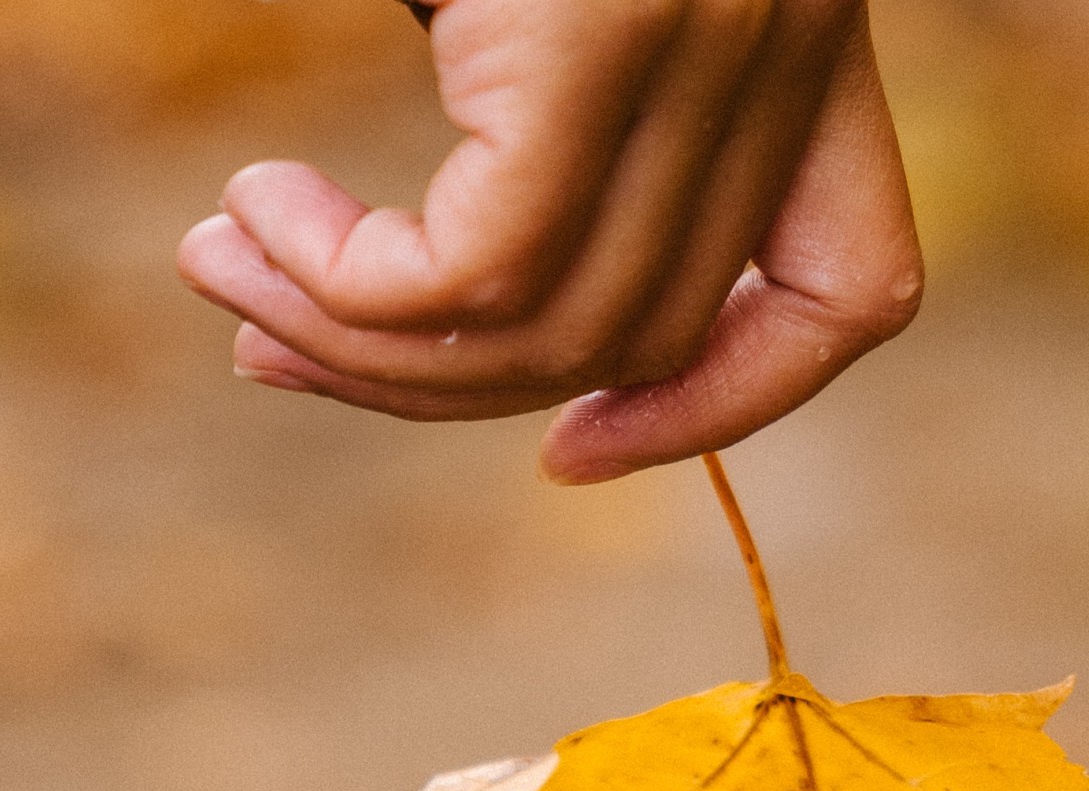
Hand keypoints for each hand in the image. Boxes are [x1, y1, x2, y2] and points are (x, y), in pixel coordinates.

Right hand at [177, 0, 921, 481]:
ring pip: (550, 325)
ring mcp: (703, 43)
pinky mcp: (603, 39)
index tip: (571, 450)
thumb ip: (562, 72)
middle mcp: (780, 42)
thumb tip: (450, 265)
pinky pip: (480, 271)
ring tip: (231, 276)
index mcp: (811, 19)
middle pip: (640, 326)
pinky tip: (260, 217)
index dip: (726, 400)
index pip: (857, 285)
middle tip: (270, 344)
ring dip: (361, 341)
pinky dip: (351, 286)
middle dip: (437, 383)